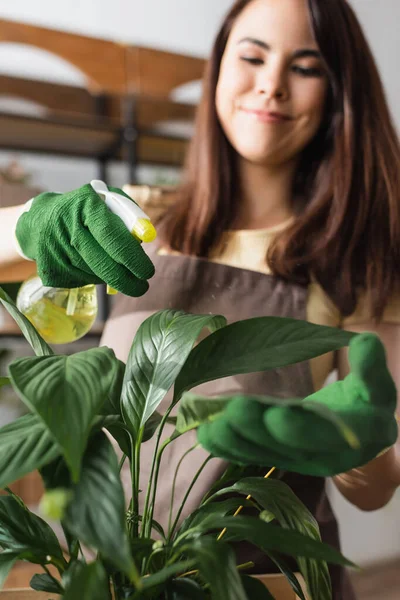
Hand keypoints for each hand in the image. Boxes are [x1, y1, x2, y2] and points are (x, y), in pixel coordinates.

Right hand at [15, 183, 154, 295]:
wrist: (42, 221)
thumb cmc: (87, 211)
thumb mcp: (109, 202)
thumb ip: (132, 217)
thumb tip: (145, 241)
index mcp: (86, 205)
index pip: (112, 235)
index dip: (132, 257)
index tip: (148, 272)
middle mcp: (68, 228)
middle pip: (104, 264)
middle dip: (128, 280)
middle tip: (142, 287)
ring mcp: (56, 250)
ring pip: (95, 276)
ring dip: (111, 277)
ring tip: (109, 264)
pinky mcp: (50, 270)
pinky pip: (82, 282)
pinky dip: (93, 278)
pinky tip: (87, 264)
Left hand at [198, 333, 397, 476]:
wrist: (360, 431)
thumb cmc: (367, 401)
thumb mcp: (377, 384)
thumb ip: (371, 367)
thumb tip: (365, 340)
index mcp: (356, 437)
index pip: (329, 434)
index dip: (302, 427)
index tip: (277, 412)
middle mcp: (327, 455)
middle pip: (290, 447)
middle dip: (259, 430)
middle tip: (234, 410)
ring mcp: (301, 460)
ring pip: (267, 453)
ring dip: (238, 440)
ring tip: (212, 424)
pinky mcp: (280, 458)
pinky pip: (253, 454)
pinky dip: (229, 446)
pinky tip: (206, 433)